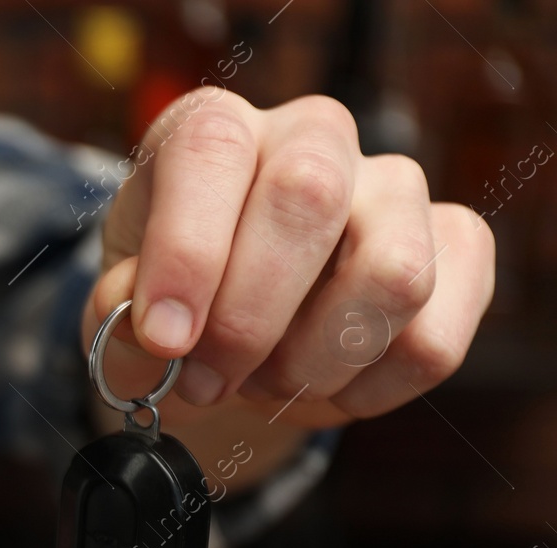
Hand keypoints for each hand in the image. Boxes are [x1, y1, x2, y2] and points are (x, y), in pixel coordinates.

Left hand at [85, 89, 494, 431]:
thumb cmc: (173, 311)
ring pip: (392, 274)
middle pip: (310, 198)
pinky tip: (323, 388)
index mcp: (214, 129)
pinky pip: (433, 338)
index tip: (165, 338)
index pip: (213, 150)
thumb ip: (118, 318)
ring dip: (312, 364)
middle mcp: (311, 137)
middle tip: (204, 382)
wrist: (230, 347)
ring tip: (263, 382)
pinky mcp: (455, 250)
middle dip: (249, 320)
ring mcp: (394, 187)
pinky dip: (367, 392)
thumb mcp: (121, 316)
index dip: (187, 251)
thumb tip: (146, 325)